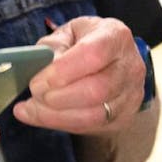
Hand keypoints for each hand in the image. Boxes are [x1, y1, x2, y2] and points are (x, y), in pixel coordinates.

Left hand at [14, 17, 144, 134]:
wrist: (112, 61)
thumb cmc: (87, 43)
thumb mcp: (68, 34)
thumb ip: (51, 49)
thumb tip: (37, 71)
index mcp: (115, 36)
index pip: (92, 55)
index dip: (62, 72)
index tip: (36, 82)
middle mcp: (130, 67)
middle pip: (95, 91)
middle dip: (57, 98)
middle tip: (34, 95)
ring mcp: (131, 95)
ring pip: (93, 115)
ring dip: (55, 116)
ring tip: (31, 109)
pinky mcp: (123, 117)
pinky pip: (90, 127)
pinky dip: (61, 124)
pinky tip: (42, 116)